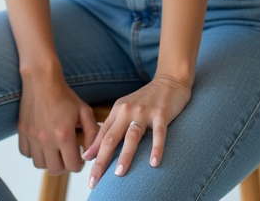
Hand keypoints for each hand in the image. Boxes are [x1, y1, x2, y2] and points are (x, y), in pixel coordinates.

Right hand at [17, 68, 98, 174]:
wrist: (42, 79)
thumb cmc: (65, 95)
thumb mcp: (84, 111)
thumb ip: (92, 133)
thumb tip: (91, 153)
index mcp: (64, 135)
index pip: (72, 166)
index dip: (79, 164)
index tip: (79, 157)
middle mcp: (46, 139)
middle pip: (55, 170)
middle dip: (64, 165)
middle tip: (67, 155)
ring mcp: (32, 136)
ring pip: (39, 164)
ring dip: (48, 161)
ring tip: (55, 150)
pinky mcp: (22, 132)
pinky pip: (26, 153)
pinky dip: (34, 153)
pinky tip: (42, 143)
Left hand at [83, 73, 192, 187]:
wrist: (170, 80)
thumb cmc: (146, 100)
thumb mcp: (124, 111)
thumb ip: (109, 130)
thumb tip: (90, 154)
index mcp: (117, 111)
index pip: (102, 137)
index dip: (94, 156)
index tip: (89, 176)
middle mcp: (128, 110)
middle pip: (111, 138)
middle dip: (102, 160)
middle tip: (95, 179)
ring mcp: (145, 112)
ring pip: (132, 136)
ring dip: (125, 155)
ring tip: (119, 173)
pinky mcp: (162, 113)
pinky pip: (159, 133)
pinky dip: (156, 148)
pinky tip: (154, 163)